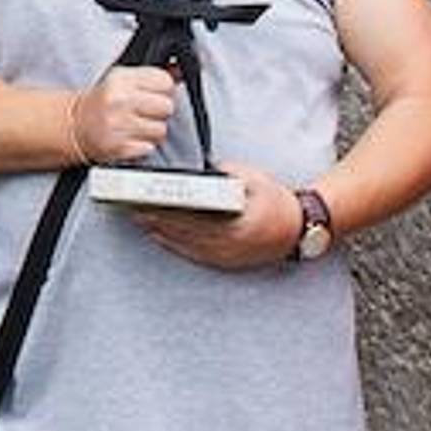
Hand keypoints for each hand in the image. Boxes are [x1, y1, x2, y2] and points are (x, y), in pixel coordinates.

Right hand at [69, 62, 180, 168]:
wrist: (75, 125)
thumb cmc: (102, 102)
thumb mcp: (122, 80)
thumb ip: (150, 76)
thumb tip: (179, 72)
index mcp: (120, 79)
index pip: (164, 81)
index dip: (164, 89)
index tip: (155, 93)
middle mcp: (119, 101)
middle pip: (166, 106)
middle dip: (160, 111)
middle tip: (146, 111)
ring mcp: (119, 125)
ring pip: (161, 130)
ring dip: (153, 130)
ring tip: (137, 126)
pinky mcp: (120, 147)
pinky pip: (150, 148)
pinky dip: (143, 145)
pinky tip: (131, 137)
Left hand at [146, 162, 297, 271]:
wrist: (299, 229)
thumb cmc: (277, 201)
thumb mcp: (255, 179)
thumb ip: (228, 172)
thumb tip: (203, 168)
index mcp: (233, 227)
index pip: (188, 219)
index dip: (162, 212)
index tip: (143, 203)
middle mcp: (227, 246)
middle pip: (182, 234)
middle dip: (155, 222)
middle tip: (131, 210)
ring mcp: (227, 257)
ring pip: (185, 247)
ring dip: (161, 234)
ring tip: (140, 221)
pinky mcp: (227, 262)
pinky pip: (195, 255)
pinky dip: (175, 246)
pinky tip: (161, 237)